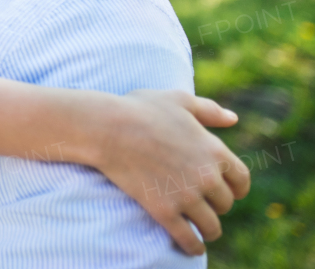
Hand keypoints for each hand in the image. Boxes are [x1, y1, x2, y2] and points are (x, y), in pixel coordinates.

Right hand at [94, 90, 248, 254]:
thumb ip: (208, 110)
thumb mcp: (178, 100)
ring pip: (211, 225)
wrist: (108, 127)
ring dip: (209, 230)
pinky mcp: (164, 210)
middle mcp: (207, 177)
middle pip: (224, 203)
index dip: (236, 188)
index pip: (241, 180)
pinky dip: (193, 246)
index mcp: (215, 151)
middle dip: (216, 205)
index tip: (228, 192)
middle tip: (205, 205)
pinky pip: (187, 237)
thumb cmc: (140, 109)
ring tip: (203, 231)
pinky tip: (192, 248)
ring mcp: (186, 196)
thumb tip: (233, 118)